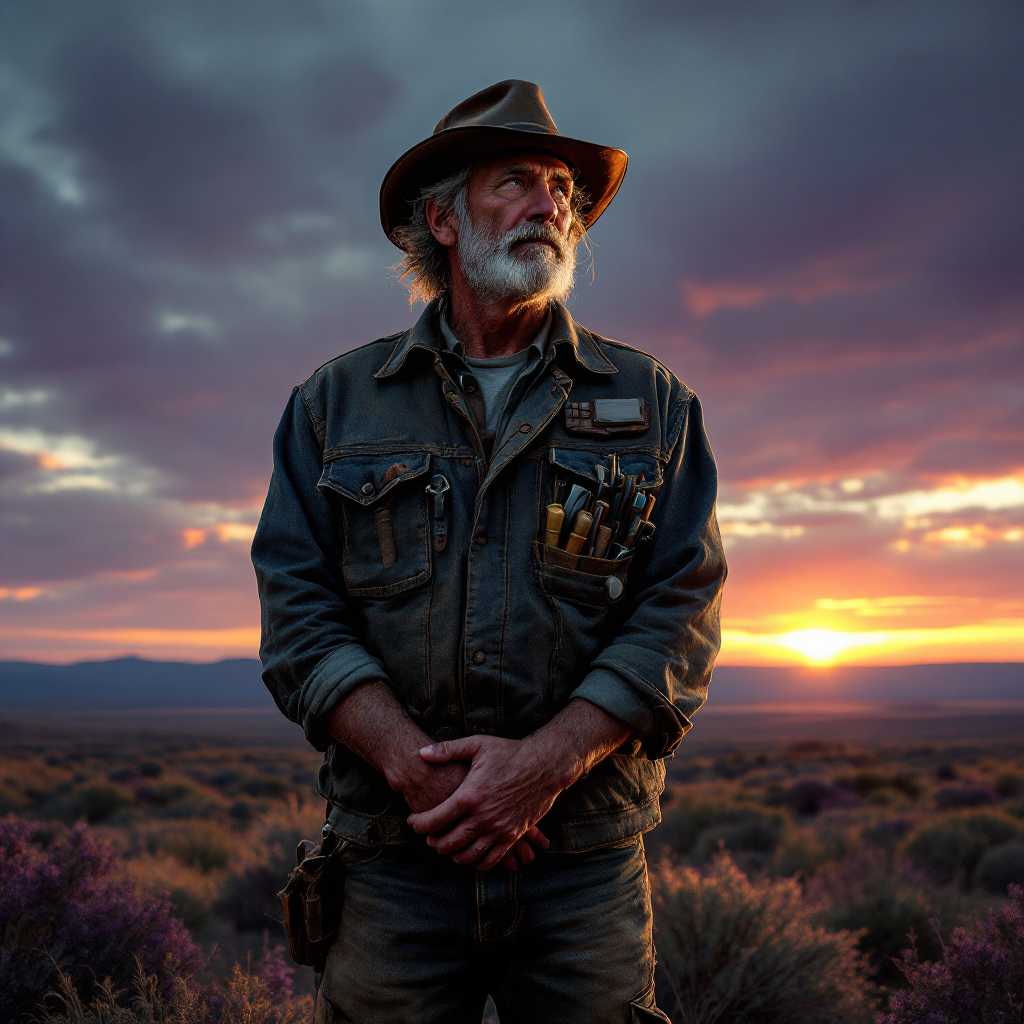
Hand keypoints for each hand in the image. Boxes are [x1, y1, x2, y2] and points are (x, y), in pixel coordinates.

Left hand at [408, 734, 562, 870]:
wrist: (545, 765)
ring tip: (446, 847)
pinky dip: (477, 862)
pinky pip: (491, 859)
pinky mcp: (512, 836)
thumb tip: (421, 752)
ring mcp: (498, 829)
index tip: (412, 822)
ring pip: (467, 855)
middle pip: (448, 842)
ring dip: (452, 855)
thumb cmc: (510, 752)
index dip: (419, 824)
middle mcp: (482, 817)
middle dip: (433, 842)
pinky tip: (471, 855)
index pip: (435, 820)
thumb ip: (447, 750)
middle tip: (428, 837)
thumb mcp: (477, 745)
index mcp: (469, 796)